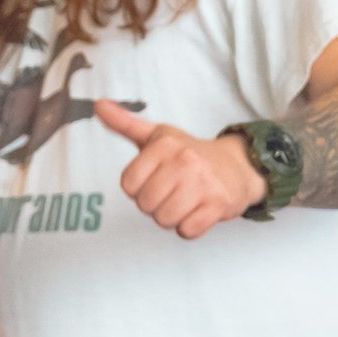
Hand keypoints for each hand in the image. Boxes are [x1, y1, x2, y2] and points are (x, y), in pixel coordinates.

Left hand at [94, 100, 266, 238]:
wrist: (239, 165)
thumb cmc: (189, 153)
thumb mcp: (158, 135)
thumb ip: (125, 123)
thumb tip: (98, 105)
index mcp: (165, 145)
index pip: (128, 184)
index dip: (137, 188)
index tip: (154, 179)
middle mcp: (184, 161)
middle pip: (145, 204)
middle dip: (155, 205)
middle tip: (172, 192)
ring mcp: (204, 183)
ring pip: (165, 219)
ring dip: (172, 218)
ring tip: (185, 201)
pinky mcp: (220, 204)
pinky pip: (188, 231)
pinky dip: (189, 228)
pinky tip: (198, 211)